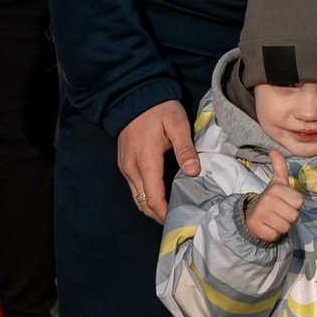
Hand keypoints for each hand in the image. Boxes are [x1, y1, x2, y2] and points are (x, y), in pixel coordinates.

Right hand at [117, 99, 197, 223]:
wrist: (133, 95)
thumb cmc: (158, 108)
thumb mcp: (177, 123)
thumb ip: (184, 149)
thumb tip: (193, 172)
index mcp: (145, 162)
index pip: (153, 200)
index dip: (165, 214)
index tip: (180, 221)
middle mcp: (131, 169)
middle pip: (144, 204)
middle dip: (160, 215)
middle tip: (180, 219)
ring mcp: (125, 167)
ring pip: (137, 198)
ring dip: (152, 207)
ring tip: (173, 210)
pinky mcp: (124, 163)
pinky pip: (134, 188)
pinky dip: (147, 197)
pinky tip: (162, 195)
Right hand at [244, 150, 303, 242]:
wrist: (252, 215)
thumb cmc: (271, 199)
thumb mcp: (277, 183)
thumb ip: (280, 167)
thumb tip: (274, 150)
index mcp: (276, 188)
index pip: (299, 202)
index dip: (294, 205)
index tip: (285, 203)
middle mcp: (267, 200)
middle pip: (294, 216)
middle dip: (289, 218)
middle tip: (279, 213)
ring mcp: (261, 214)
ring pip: (285, 227)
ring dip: (282, 227)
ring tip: (273, 220)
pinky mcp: (257, 229)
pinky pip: (275, 236)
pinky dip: (273, 234)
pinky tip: (267, 227)